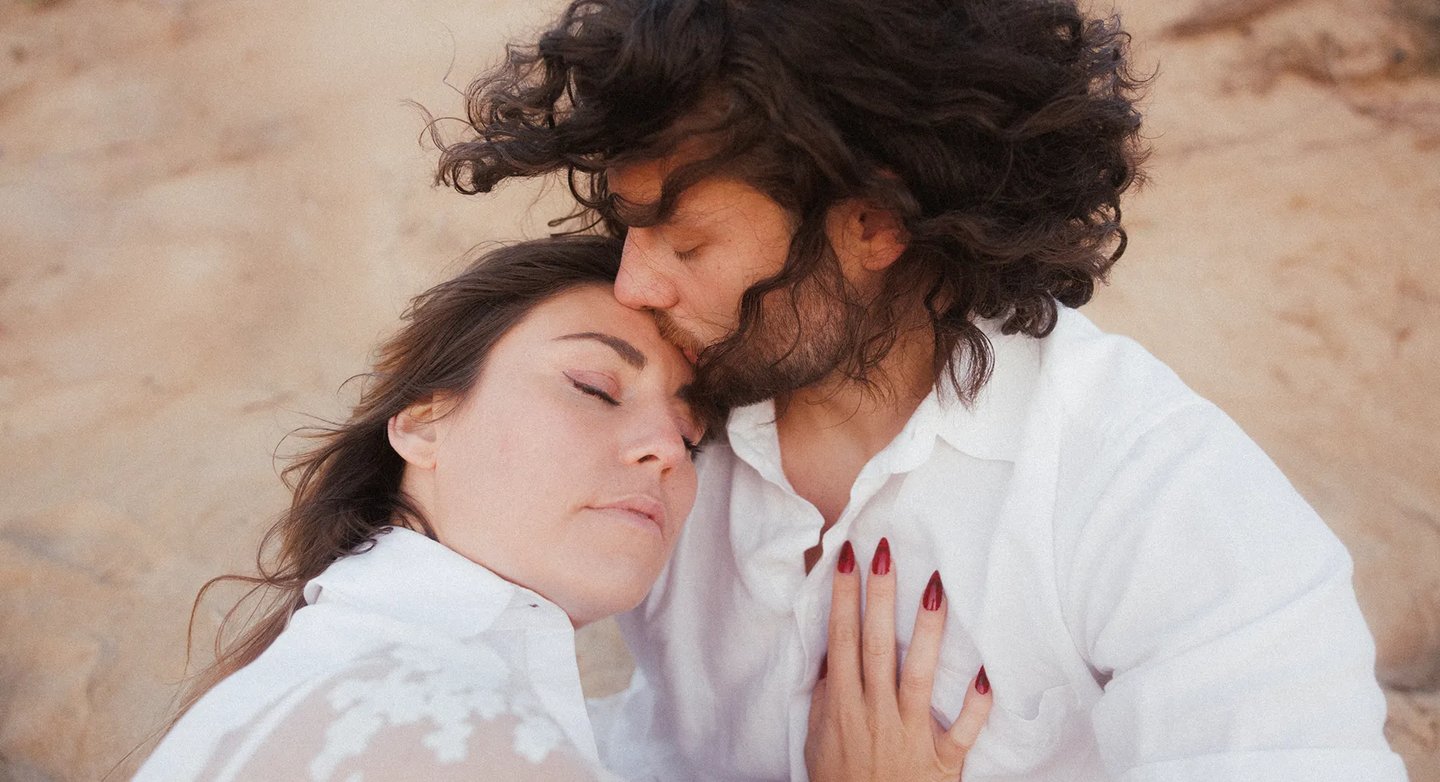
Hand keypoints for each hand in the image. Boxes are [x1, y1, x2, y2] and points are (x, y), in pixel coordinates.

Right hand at [804, 538, 991, 780]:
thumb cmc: (841, 781)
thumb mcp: (818, 738)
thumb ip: (825, 694)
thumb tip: (832, 651)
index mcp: (841, 704)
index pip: (840, 639)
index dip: (843, 596)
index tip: (848, 556)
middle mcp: (874, 712)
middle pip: (875, 645)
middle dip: (879, 597)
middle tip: (886, 552)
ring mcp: (909, 735)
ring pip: (917, 675)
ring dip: (926, 630)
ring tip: (935, 587)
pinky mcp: (941, 761)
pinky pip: (962, 729)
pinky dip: (975, 703)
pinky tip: (986, 671)